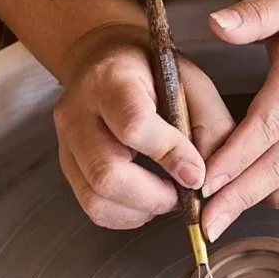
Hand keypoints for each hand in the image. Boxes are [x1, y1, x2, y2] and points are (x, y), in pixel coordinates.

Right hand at [54, 24, 234, 228]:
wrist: (107, 62)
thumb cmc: (153, 73)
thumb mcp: (193, 85)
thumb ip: (210, 128)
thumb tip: (210, 181)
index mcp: (113, 80)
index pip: (134, 125)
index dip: (170, 156)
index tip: (195, 174)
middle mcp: (79, 112)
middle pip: (108, 173)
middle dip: (155, 197)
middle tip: (183, 194)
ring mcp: (68, 142)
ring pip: (97, 198)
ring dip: (141, 210)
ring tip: (168, 197)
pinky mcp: (67, 166)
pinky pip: (93, 207)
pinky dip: (127, 215)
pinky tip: (148, 201)